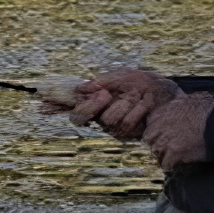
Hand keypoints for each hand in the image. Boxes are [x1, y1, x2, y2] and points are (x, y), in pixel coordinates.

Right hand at [44, 69, 181, 139]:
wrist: (174, 98)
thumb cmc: (150, 85)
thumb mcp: (125, 77)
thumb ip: (103, 82)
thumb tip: (81, 87)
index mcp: (99, 99)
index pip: (72, 103)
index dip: (55, 105)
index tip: (39, 104)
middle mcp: (103, 115)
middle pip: (83, 115)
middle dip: (94, 104)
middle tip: (105, 94)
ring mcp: (115, 126)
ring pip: (107, 118)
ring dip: (127, 102)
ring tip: (140, 96)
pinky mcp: (129, 134)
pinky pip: (125, 122)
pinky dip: (138, 109)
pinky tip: (147, 105)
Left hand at [142, 92, 213, 170]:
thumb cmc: (207, 108)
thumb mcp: (188, 99)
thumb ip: (178, 103)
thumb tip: (180, 102)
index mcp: (163, 112)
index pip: (150, 124)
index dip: (156, 130)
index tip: (161, 133)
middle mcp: (161, 126)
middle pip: (149, 139)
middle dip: (156, 143)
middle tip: (165, 146)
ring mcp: (166, 141)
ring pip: (156, 152)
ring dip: (162, 155)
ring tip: (170, 157)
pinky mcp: (175, 154)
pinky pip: (166, 164)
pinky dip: (170, 165)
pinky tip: (175, 164)